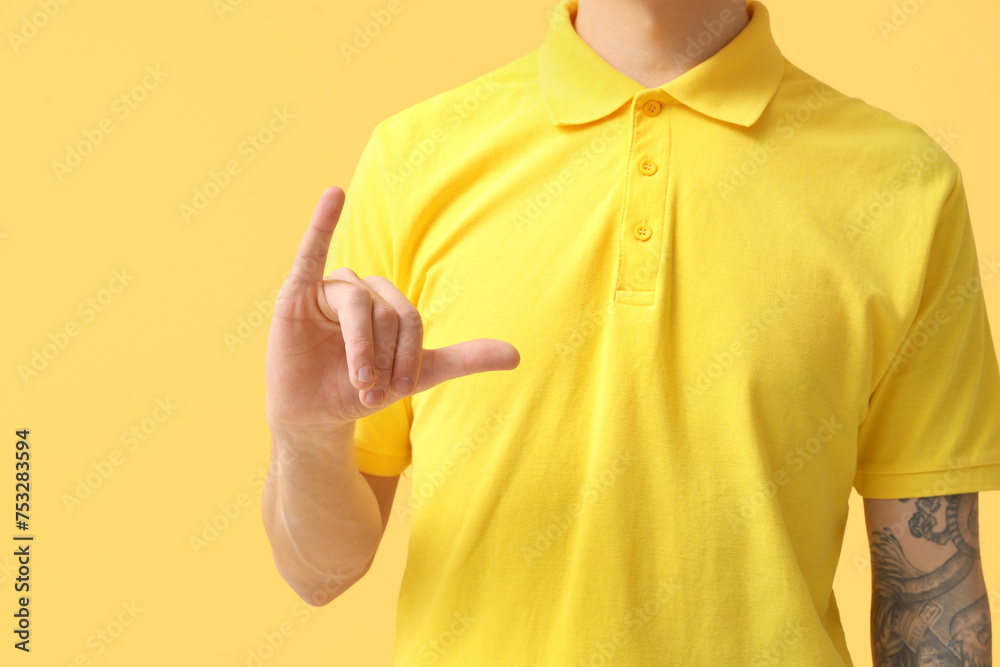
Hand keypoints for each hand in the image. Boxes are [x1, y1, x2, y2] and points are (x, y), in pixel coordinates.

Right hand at [264, 186, 519, 433]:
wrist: (316, 412)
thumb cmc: (363, 388)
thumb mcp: (418, 374)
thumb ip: (464, 359)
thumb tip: (516, 356)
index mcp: (388, 300)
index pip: (410, 318)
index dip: (407, 355)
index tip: (397, 389)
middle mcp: (361, 287)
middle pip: (387, 312)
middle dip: (383, 356)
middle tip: (371, 389)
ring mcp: (329, 286)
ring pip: (359, 306)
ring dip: (361, 348)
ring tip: (359, 381)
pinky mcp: (297, 291)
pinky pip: (311, 252)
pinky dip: (321, 222)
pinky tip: (333, 195)